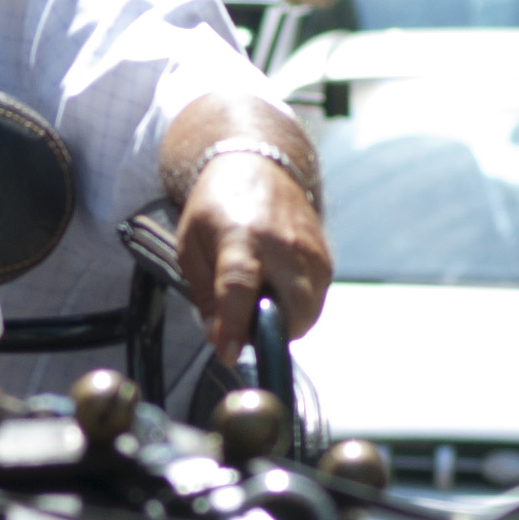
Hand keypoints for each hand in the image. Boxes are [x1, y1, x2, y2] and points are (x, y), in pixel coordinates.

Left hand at [172, 154, 330, 361]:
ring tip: (257, 301)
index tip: (227, 354)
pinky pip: (315, 303)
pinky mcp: (327, 259)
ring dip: (282, 323)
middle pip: (291, 312)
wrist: (257, 166)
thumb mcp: (191, 247)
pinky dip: (296, 309)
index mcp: (242, 237)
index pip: (240, 287)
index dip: (235, 325)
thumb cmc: (217, 207)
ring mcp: (311, 252)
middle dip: (267, 333)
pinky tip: (275, 290)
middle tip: (242, 321)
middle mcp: (284, 245)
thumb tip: (220, 341)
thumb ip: (205, 297)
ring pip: (307, 315)